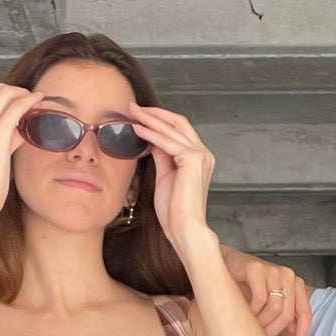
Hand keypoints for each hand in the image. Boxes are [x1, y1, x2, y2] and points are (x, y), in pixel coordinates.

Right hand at [0, 82, 42, 220]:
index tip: (25, 103)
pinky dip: (30, 101)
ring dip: (26, 95)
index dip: (11, 96)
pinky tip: (39, 103)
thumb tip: (19, 131)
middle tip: (35, 100)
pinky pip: (17, 107)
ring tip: (39, 103)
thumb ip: (3, 139)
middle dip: (20, 92)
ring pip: (7, 93)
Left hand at [126, 104, 214, 248]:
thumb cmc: (174, 211)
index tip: (140, 115)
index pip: (179, 130)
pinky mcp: (193, 160)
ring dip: (150, 119)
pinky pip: (167, 142)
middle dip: (155, 113)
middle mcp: (203, 154)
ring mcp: (200, 155)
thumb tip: (152, 141)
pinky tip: (137, 129)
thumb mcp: (165, 176)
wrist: (184, 228)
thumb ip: (162, 157)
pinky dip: (151, 134)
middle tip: (134, 107)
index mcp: (199, 158)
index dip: (160, 120)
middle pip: (178, 123)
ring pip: (172, 129)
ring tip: (132, 112)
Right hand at [226, 251, 313, 335]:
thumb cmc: (246, 286)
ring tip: (251, 320)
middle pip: (287, 314)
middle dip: (272, 329)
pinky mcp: (256, 268)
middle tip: (260, 333)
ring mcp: (273, 270)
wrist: (223, 267)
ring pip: (275, 308)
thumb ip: (283, 313)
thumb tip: (294, 330)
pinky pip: (260, 298)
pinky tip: (245, 310)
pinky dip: (252, 310)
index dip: (302, 334)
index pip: (305, 313)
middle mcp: (288, 275)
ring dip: (261, 320)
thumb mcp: (268, 302)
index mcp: (295, 284)